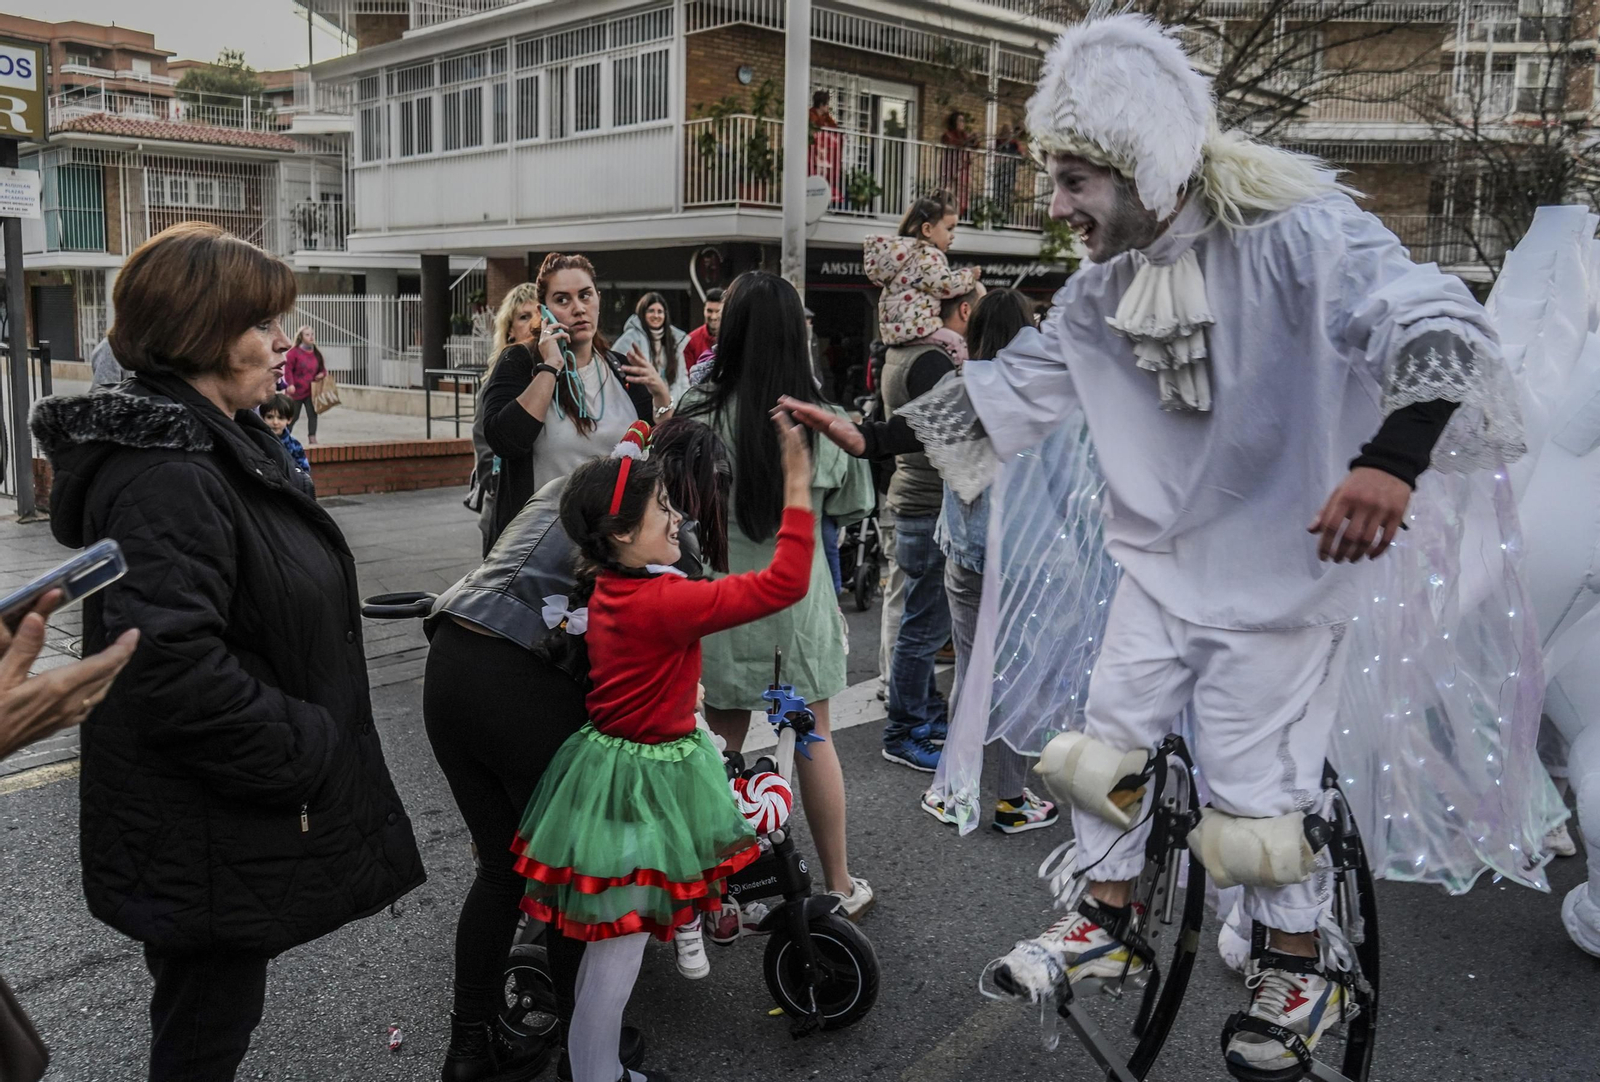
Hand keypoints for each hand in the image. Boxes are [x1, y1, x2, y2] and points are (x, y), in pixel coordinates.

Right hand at [0, 593, 138, 762]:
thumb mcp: (1, 676)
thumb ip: (23, 648)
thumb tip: (36, 618)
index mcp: (58, 687)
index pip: (102, 664)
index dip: (122, 648)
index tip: (133, 634)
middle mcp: (68, 703)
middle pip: (106, 677)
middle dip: (121, 657)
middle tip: (129, 641)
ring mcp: (65, 717)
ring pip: (100, 692)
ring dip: (112, 674)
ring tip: (117, 659)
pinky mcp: (58, 725)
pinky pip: (89, 706)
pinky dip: (98, 691)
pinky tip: (93, 688)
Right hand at [537, 315, 569, 370]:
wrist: (552, 366)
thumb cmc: (554, 362)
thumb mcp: (553, 352)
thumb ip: (554, 345)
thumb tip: (561, 340)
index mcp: (542, 344)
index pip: (543, 332)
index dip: (544, 325)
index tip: (546, 319)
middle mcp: (542, 340)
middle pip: (545, 326)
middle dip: (550, 321)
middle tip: (556, 320)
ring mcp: (545, 339)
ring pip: (551, 326)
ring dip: (560, 326)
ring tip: (567, 329)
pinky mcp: (550, 340)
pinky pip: (560, 334)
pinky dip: (565, 336)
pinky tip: (568, 341)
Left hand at [620, 344, 670, 408]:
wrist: (660, 388)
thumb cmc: (650, 377)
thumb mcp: (643, 368)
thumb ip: (635, 362)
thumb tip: (628, 354)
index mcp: (646, 364)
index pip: (641, 355)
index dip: (637, 349)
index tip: (633, 343)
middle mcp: (648, 367)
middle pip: (641, 361)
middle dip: (635, 356)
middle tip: (629, 352)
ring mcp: (649, 374)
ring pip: (639, 370)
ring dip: (630, 368)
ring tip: (622, 367)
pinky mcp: (650, 381)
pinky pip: (641, 380)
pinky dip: (634, 379)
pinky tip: (627, 378)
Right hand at [772, 395, 864, 456]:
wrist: (862, 443)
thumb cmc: (856, 441)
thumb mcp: (850, 438)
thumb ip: (840, 432)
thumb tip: (831, 424)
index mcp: (829, 420)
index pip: (811, 411)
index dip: (799, 406)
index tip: (787, 402)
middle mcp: (825, 418)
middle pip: (807, 410)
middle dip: (794, 405)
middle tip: (780, 400)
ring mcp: (824, 422)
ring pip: (808, 414)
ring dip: (796, 409)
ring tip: (784, 405)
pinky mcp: (824, 427)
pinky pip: (811, 421)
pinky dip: (802, 417)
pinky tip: (796, 415)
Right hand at [772, 409, 813, 508]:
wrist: (797, 486)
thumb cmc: (798, 473)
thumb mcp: (795, 459)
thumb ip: (794, 447)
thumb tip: (794, 434)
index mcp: (788, 450)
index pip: (784, 434)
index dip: (781, 424)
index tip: (777, 414)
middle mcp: (789, 450)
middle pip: (784, 434)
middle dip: (780, 422)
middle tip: (776, 411)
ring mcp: (792, 453)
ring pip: (788, 438)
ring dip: (784, 426)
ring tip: (781, 415)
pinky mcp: (797, 457)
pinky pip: (796, 446)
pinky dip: (794, 438)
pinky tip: (793, 429)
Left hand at [1308, 467, 1412, 562]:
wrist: (1389, 465)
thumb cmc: (1359, 482)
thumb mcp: (1339, 492)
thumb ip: (1325, 512)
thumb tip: (1311, 531)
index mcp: (1345, 498)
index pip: (1331, 526)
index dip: (1325, 545)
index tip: (1323, 557)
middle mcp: (1363, 504)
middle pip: (1349, 537)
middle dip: (1341, 553)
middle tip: (1337, 560)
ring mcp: (1381, 510)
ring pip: (1367, 540)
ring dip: (1357, 554)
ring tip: (1352, 559)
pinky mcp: (1397, 514)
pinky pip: (1387, 538)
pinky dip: (1378, 551)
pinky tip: (1370, 556)